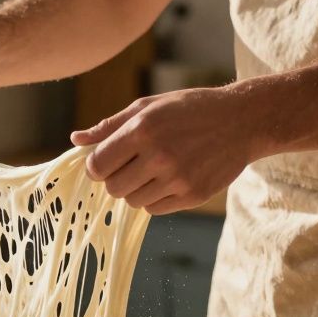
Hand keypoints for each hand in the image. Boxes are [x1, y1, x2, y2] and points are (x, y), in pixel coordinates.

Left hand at [71, 87, 270, 214]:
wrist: (241, 121)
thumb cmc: (189, 109)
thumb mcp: (148, 107)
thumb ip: (110, 126)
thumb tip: (76, 139)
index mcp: (143, 130)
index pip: (98, 165)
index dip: (96, 166)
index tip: (103, 162)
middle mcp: (159, 156)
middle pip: (113, 187)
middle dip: (114, 179)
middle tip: (129, 166)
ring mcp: (177, 179)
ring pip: (133, 201)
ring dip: (135, 189)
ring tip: (152, 169)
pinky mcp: (192, 196)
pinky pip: (154, 209)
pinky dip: (154, 198)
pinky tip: (167, 179)